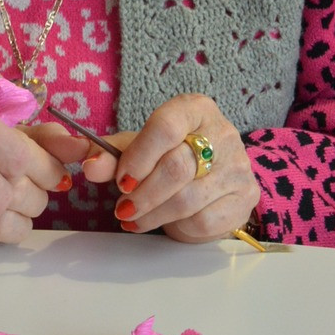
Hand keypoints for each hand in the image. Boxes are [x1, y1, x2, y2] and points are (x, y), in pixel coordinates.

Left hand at [80, 94, 257, 242]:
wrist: (211, 182)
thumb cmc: (170, 157)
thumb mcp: (139, 149)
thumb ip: (111, 154)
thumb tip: (90, 165)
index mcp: (196, 109)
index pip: (166, 126)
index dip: (139, 156)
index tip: (121, 179)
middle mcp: (222, 132)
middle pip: (177, 167)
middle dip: (143, 193)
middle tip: (122, 206)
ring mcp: (238, 166)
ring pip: (188, 199)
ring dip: (153, 214)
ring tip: (133, 217)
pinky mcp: (245, 197)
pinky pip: (204, 220)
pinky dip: (177, 226)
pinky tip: (164, 223)